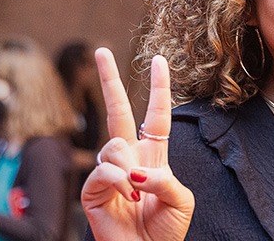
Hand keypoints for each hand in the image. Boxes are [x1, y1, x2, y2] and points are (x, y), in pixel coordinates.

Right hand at [81, 48, 193, 239]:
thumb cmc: (167, 231)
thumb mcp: (181, 200)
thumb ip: (164, 179)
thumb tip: (134, 170)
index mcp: (153, 157)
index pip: (156, 116)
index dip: (158, 89)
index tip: (159, 60)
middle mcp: (129, 159)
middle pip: (118, 112)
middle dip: (109, 81)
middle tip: (101, 51)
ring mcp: (109, 173)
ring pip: (114, 145)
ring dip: (129, 169)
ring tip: (136, 197)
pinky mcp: (92, 190)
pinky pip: (104, 170)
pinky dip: (119, 183)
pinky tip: (127, 199)